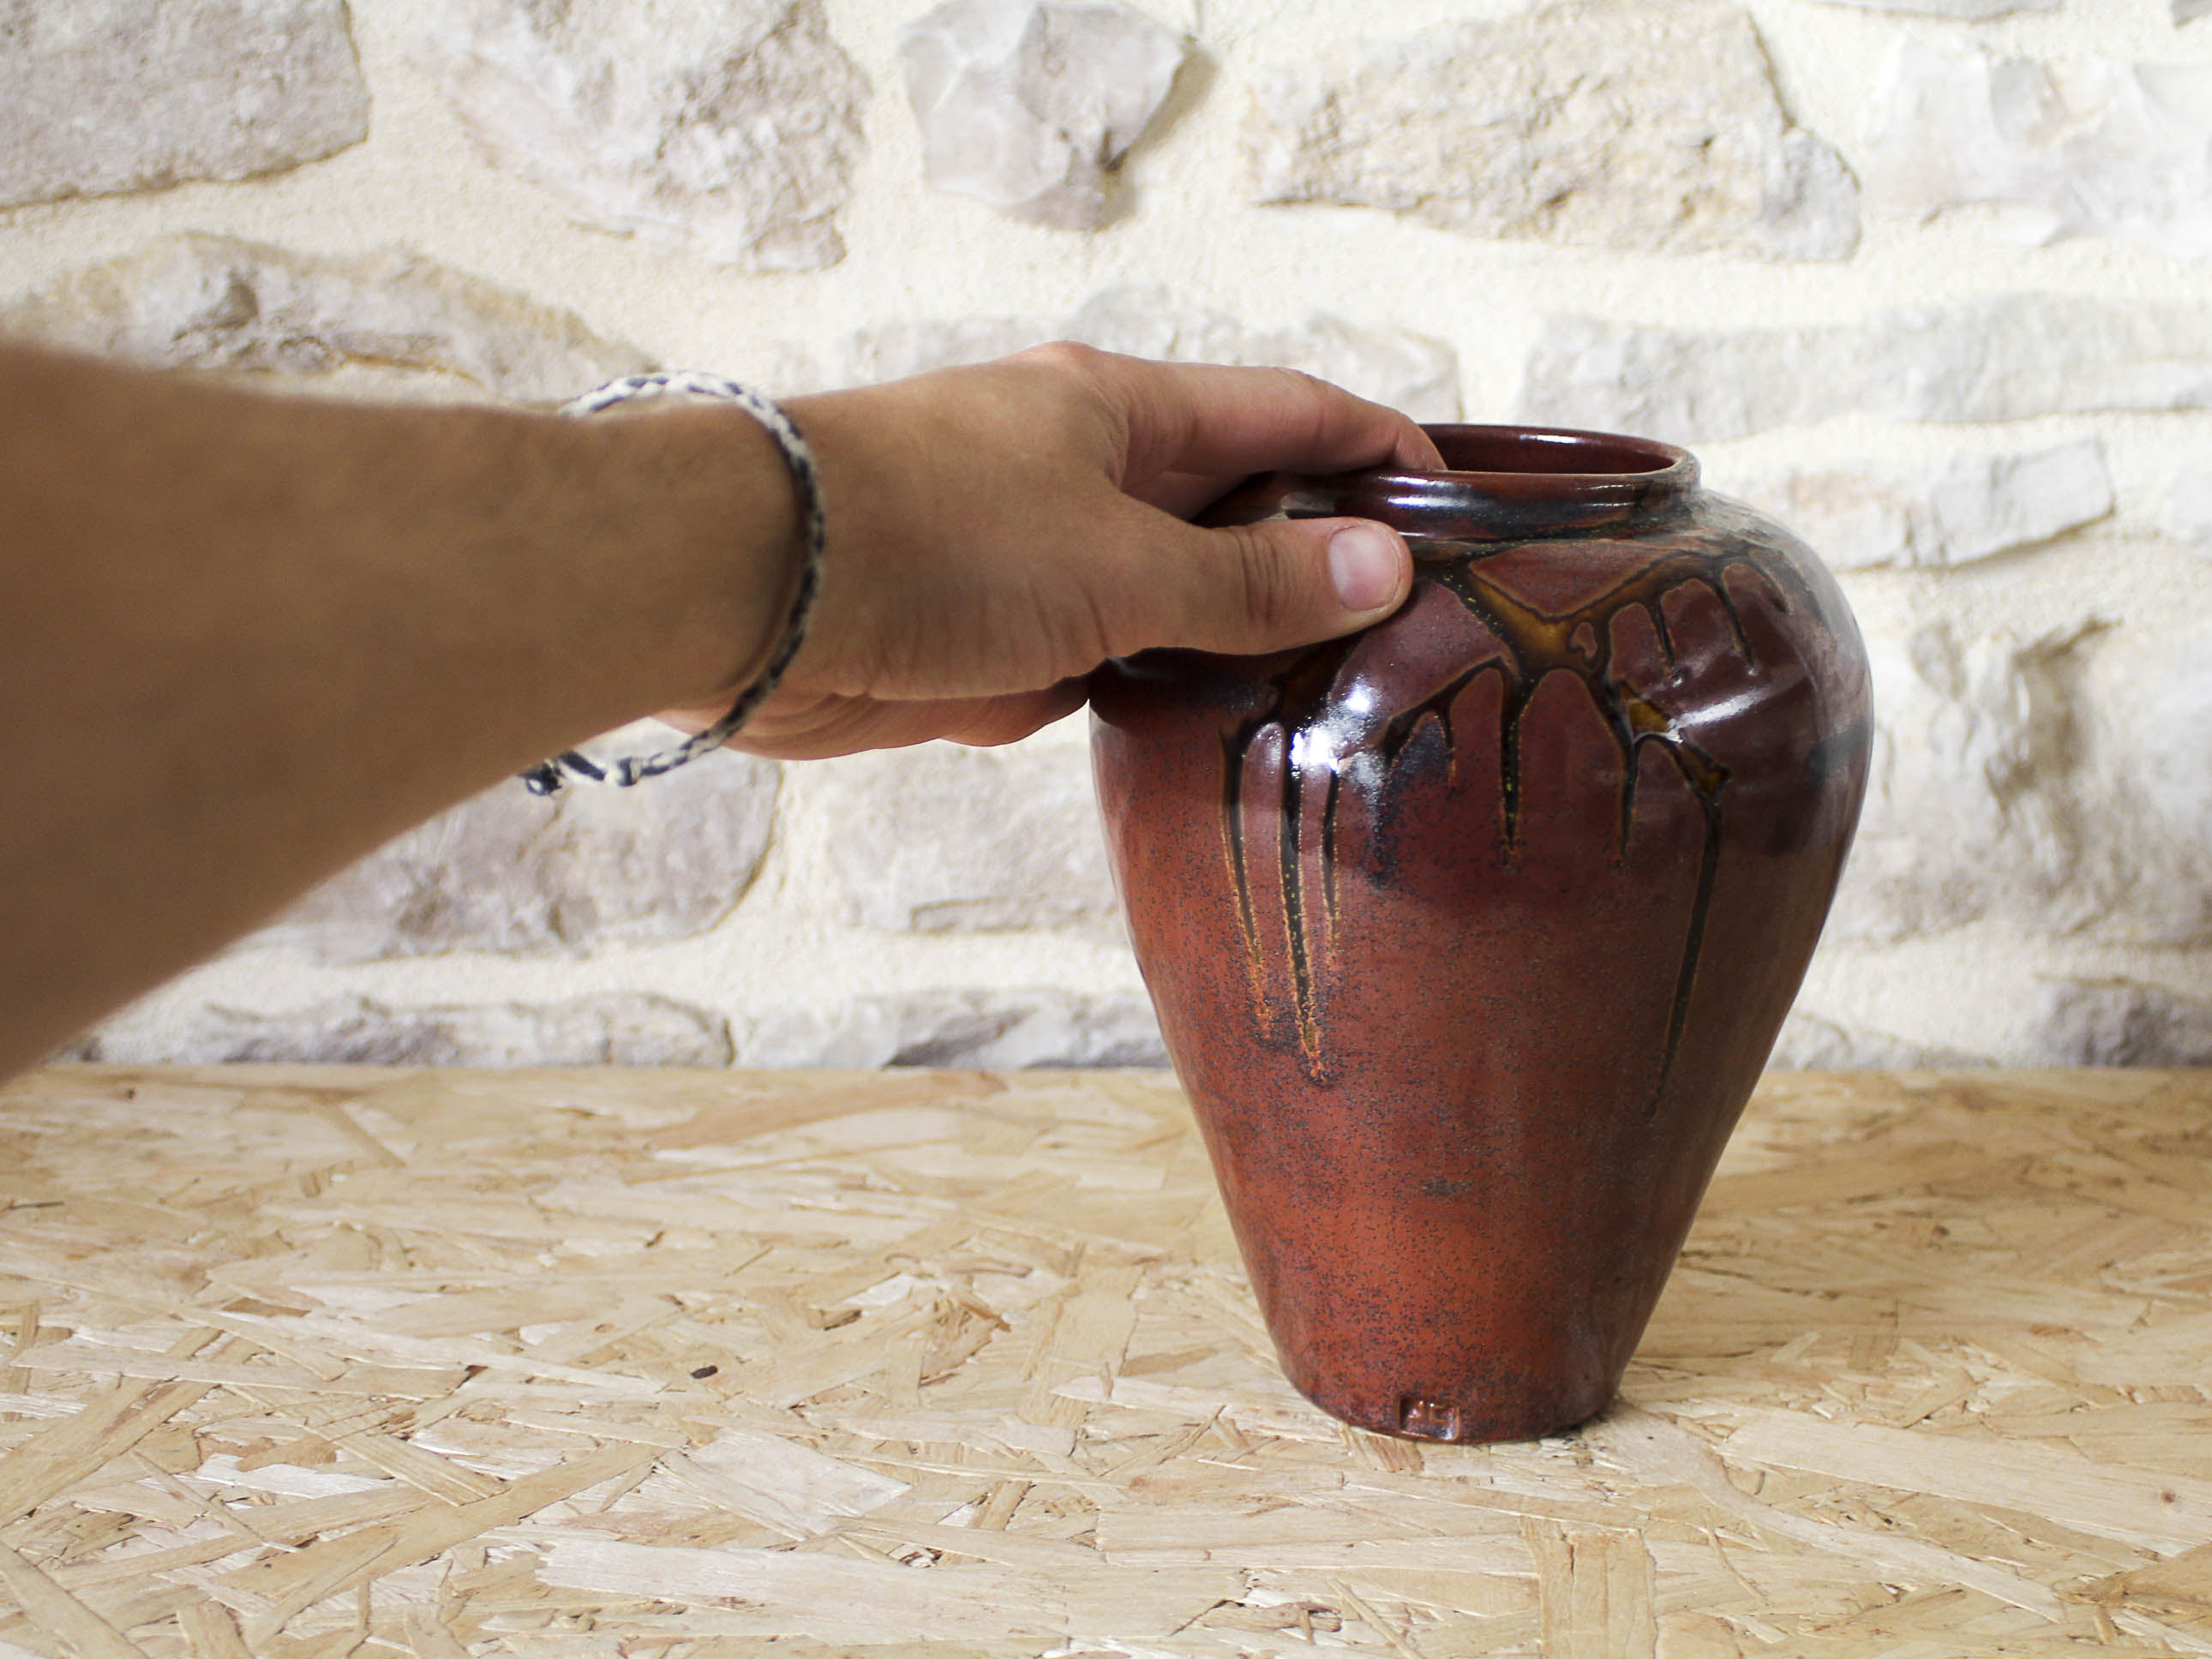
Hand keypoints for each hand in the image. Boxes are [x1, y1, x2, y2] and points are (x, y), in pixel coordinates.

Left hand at [670, 345, 1442, 757]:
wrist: (746, 595)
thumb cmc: (928, 539)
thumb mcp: (1119, 564)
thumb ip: (1249, 580)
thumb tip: (1383, 566)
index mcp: (1126, 411)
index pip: (1292, 413)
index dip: (1382, 452)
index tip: (1460, 511)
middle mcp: (1086, 473)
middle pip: (1236, 508)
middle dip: (1319, 562)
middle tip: (1415, 636)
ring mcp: (1037, 557)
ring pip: (1168, 596)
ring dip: (1233, 643)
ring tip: (1334, 704)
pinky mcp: (989, 638)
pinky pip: (1101, 661)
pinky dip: (1150, 693)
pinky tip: (1205, 738)